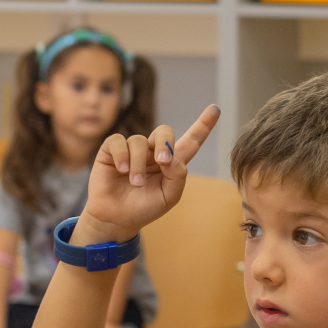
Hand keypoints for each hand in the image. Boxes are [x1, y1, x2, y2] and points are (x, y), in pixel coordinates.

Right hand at [77, 105, 220, 244]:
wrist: (116, 219)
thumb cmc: (144, 208)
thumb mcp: (169, 196)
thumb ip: (177, 176)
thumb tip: (171, 155)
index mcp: (171, 163)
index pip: (191, 140)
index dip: (204, 125)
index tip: (216, 109)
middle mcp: (153, 152)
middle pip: (164, 132)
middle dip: (164, 143)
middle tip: (162, 162)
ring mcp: (132, 150)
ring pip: (139, 141)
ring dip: (139, 164)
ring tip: (135, 183)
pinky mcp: (112, 150)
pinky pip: (118, 141)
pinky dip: (122, 156)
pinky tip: (122, 170)